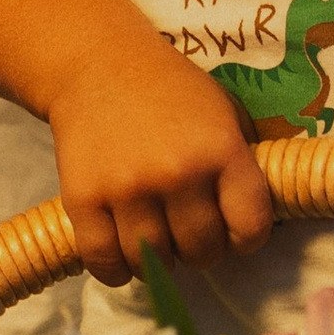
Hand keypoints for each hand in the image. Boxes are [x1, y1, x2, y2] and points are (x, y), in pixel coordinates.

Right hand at [44, 32, 273, 285]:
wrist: (97, 63)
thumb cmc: (169, 90)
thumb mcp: (222, 114)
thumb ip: (239, 165)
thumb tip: (248, 223)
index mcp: (221, 150)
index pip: (250, 227)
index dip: (245, 238)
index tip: (232, 233)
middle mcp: (178, 174)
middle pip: (201, 251)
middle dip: (200, 250)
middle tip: (189, 234)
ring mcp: (128, 189)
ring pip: (154, 263)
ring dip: (158, 261)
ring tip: (156, 240)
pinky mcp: (83, 199)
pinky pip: (104, 261)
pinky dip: (115, 270)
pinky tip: (122, 256)